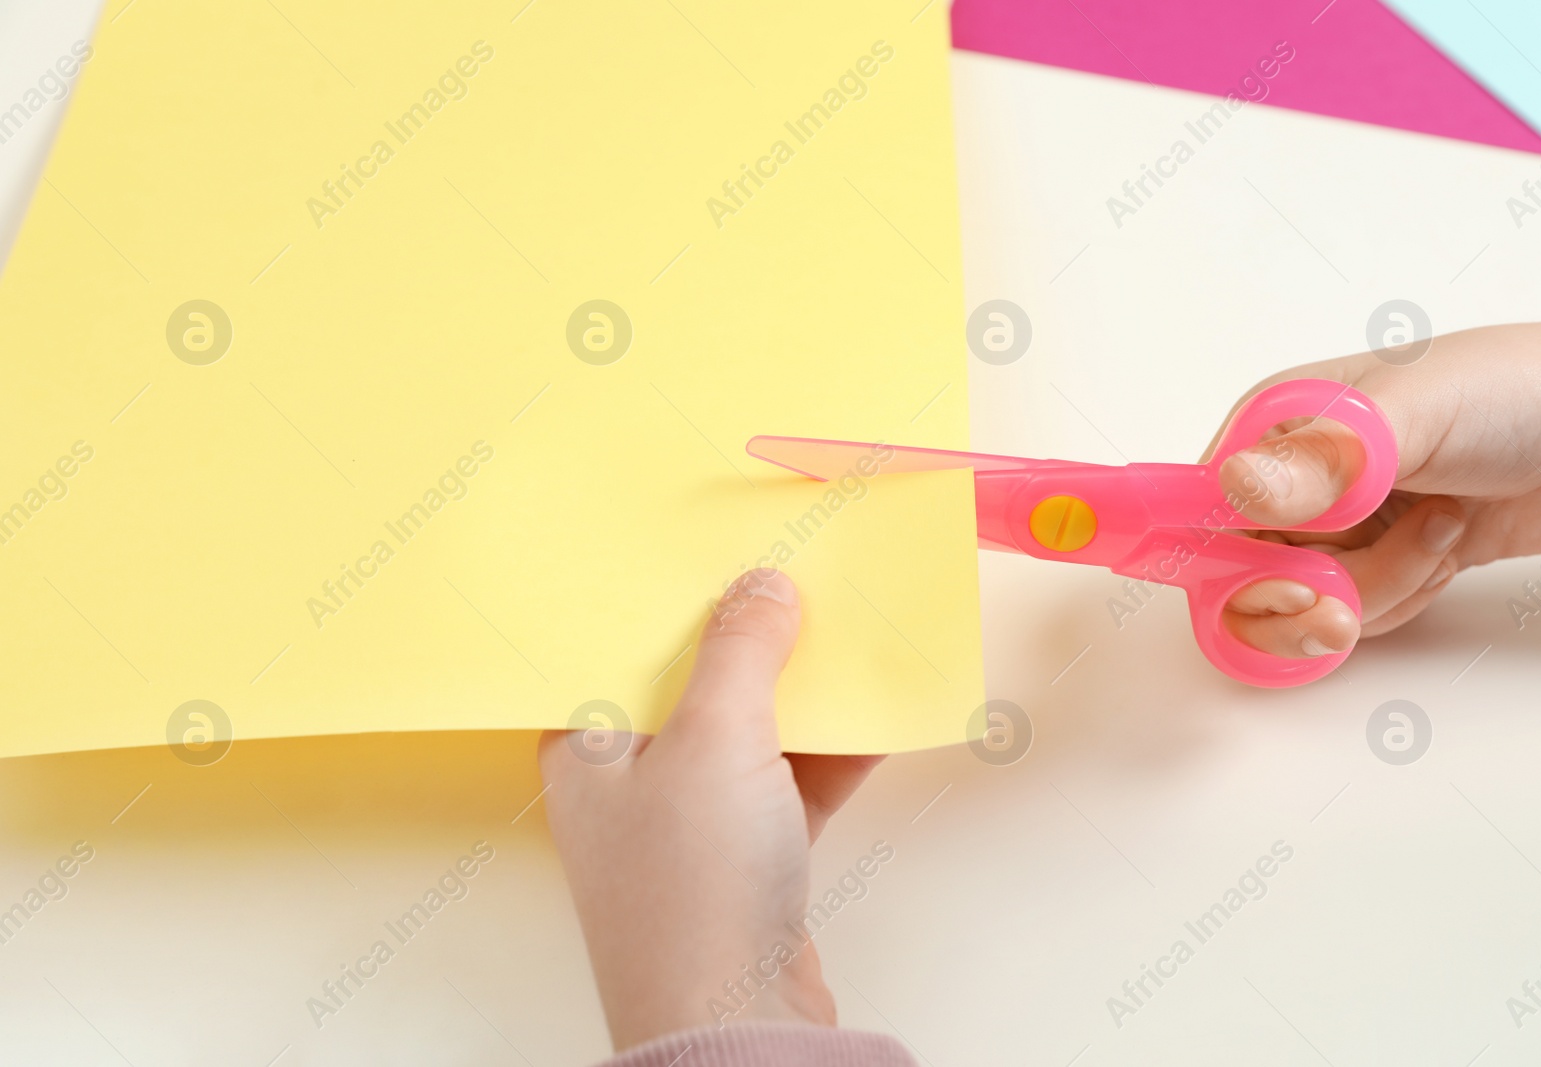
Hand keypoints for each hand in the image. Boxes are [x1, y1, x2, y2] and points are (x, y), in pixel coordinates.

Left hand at [538, 570, 882, 1049]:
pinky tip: (877, 708)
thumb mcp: (714, 739)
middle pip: (691, 683)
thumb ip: (738, 652)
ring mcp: (692, 822)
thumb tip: (762, 588)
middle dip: (748, 634)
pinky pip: (791, 780)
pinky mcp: (748, 856)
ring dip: (799, 689)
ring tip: (847, 625)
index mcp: (586, 746)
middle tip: (795, 570)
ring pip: (749, 730)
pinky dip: (831, 749)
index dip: (662, 596)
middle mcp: (630, 781)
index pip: (614, 647)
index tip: (709, 546)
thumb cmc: (692, 884)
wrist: (739, 1018)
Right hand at [1211, 321, 1540, 655]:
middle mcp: (1291, 477)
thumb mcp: (1418, 414)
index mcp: (1273, 426)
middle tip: (1350, 601)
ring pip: (1304, 603)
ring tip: (1436, 533)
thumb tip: (1238, 485)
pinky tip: (1443, 548)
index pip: (1200, 513)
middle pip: (1243, 575)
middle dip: (1307, 598)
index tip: (1289, 584)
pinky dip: (1401, 597)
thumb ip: (1326, 456)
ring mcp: (1336, 521)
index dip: (1227, 564)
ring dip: (1376, 590)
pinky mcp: (1378, 558)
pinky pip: (1353, 611)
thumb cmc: (1517, 392)